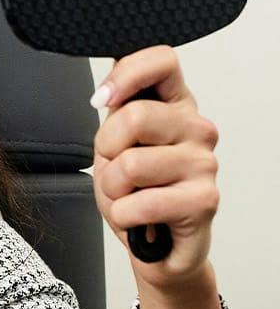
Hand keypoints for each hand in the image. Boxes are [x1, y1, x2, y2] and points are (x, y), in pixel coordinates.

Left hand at [91, 45, 220, 289]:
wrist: (154, 247)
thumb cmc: (134, 191)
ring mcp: (204, 163)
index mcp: (175, 106)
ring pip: (130, 164)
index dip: (125, 74)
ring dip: (112, 188)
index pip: (162, 61)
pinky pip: (139, 202)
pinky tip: (137, 218)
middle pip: (134, 116)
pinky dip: (124, 214)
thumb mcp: (114, 143)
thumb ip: (116, 110)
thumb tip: (107, 88)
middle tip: (116, 169)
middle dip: (106, 149)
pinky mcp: (205, 200)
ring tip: (129, 196)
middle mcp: (196, 129)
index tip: (103, 99)